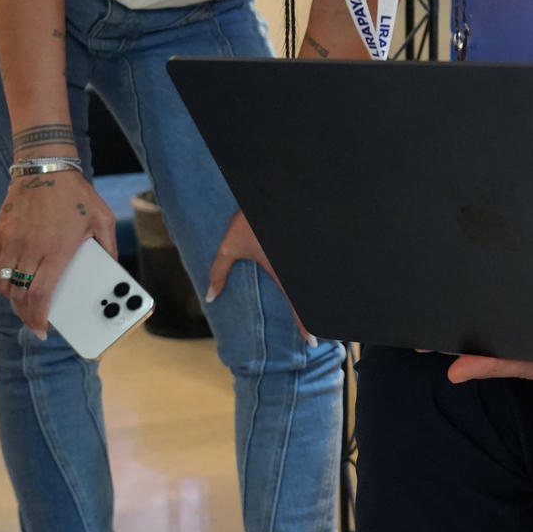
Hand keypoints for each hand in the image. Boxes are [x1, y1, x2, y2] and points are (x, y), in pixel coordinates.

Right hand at [0, 171, 115, 335]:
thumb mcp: (103, 220)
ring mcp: (10, 241)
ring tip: (24, 303)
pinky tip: (8, 283)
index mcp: (56, 249)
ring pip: (3, 283)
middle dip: (26, 314)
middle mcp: (30, 248)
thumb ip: (108, 248)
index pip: (40, 294)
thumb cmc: (77, 195)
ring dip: (12, 298)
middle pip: (20, 294)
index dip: (38, 317)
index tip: (42, 328)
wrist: (45, 167)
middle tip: (34, 321)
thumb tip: (113, 271)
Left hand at [207, 211, 315, 344]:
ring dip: (319, 302)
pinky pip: (314, 270)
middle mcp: (296, 266)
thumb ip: (219, 272)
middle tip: (321, 333)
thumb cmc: (249, 219)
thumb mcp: (230, 245)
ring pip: (316, 284)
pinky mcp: (308, 245)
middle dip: (319, 317)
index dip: (305, 325)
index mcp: (282, 271)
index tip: (312, 341)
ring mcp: (303, 256)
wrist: (270, 189)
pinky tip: (313, 293)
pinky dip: (315, 285)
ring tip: (321, 316)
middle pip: (312, 297)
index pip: (297, 305)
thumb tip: (211, 297)